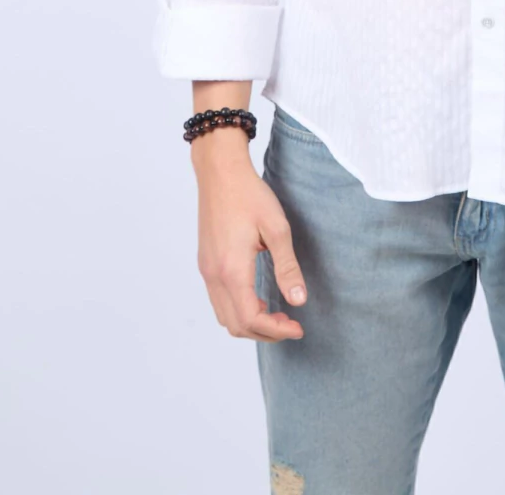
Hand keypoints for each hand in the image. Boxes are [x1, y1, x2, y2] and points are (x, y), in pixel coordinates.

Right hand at [194, 138, 307, 341]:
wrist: (220, 171)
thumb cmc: (249, 195)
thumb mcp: (276, 228)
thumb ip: (287, 267)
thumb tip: (299, 300)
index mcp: (231, 270)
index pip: (251, 319)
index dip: (276, 331)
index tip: (298, 328)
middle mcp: (214, 276)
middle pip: (235, 325)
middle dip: (264, 332)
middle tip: (290, 324)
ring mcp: (206, 270)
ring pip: (224, 316)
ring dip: (250, 323)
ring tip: (276, 314)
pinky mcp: (206, 262)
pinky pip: (218, 300)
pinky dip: (238, 309)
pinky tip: (257, 298)